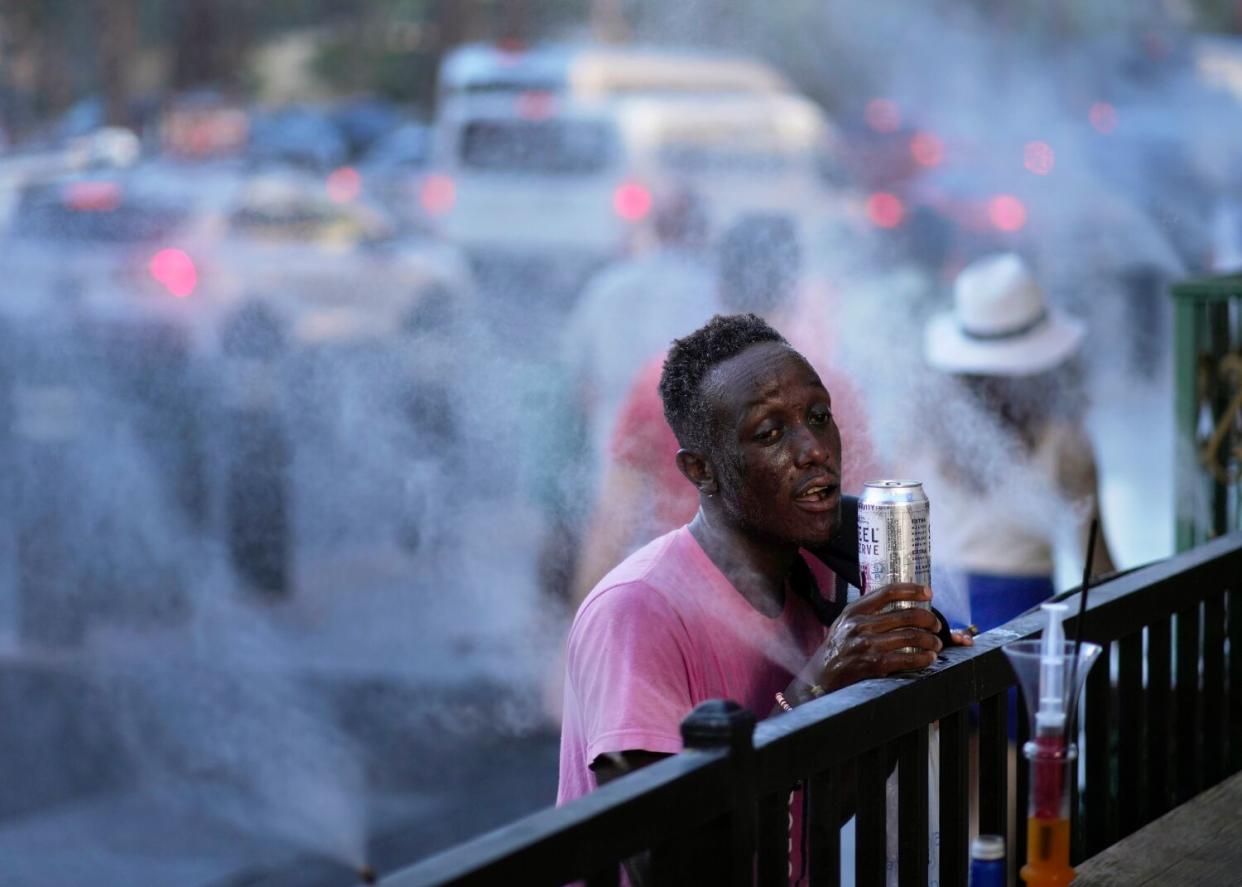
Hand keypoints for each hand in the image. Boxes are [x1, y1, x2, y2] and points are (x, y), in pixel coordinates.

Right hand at [809, 583, 947, 690]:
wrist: (821, 677)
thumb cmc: (838, 648)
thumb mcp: (845, 622)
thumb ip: (867, 612)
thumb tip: (901, 603)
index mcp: (855, 610)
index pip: (888, 592)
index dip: (912, 590)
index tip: (929, 593)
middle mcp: (860, 625)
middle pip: (906, 615)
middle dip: (929, 619)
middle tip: (936, 625)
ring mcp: (867, 645)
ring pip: (910, 637)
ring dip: (930, 640)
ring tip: (936, 644)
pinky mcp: (873, 665)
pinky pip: (906, 659)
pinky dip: (923, 658)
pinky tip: (929, 658)